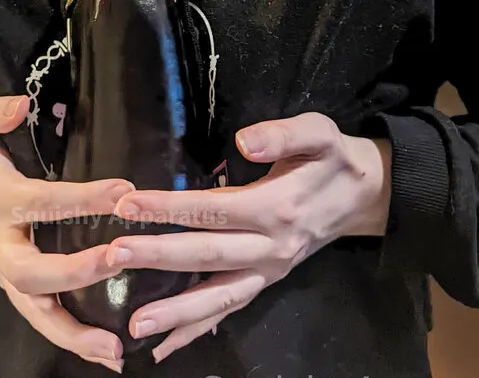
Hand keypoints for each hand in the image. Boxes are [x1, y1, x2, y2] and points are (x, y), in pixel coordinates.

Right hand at [0, 96, 134, 372]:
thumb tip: (22, 102)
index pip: (43, 202)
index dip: (83, 198)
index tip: (124, 192)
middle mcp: (1, 244)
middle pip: (32, 272)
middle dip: (77, 271)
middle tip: (120, 258)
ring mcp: (6, 273)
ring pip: (36, 313)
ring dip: (75, 333)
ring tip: (114, 349)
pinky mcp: (15, 289)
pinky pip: (41, 321)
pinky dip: (71, 341)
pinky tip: (107, 354)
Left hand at [105, 112, 391, 362]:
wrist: (366, 194)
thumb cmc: (334, 158)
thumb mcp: (320, 133)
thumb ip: (282, 135)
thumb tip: (244, 141)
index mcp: (276, 208)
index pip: (211, 210)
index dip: (168, 208)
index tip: (127, 204)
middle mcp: (271, 248)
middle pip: (206, 255)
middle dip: (157, 257)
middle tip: (113, 256)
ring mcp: (269, 271)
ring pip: (217, 297)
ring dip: (175, 312)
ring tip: (134, 325)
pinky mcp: (268, 281)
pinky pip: (230, 309)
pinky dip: (198, 331)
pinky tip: (165, 345)